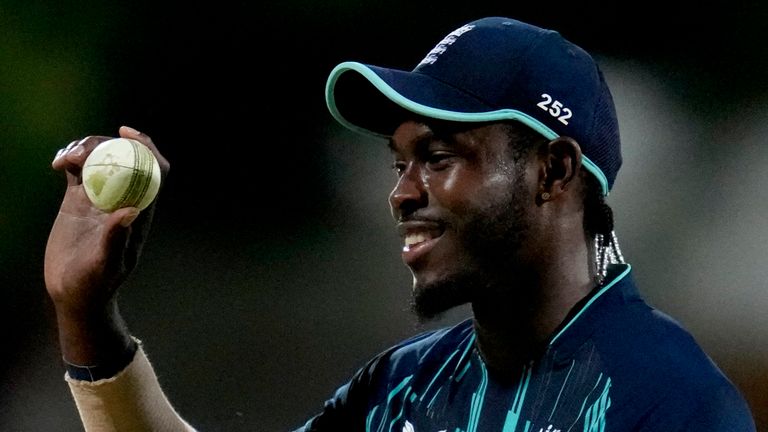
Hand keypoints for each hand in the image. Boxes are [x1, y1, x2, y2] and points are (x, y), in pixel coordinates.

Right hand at [44, 126, 169, 364]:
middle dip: (106, 145)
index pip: (154, 171)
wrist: (73, 293)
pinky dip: (70, 160)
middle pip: (124, 157)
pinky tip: (57, 165)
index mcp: (139, 210)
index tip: (126, 134)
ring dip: (85, 149)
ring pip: (101, 159)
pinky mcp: (78, 200)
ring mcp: (100, 197)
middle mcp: (122, 198)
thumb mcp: (106, 264)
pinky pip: (79, 170)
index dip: (146, 148)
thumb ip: (116, 239)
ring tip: (66, 160)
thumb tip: (131, 211)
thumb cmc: (95, 284)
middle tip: (81, 153)